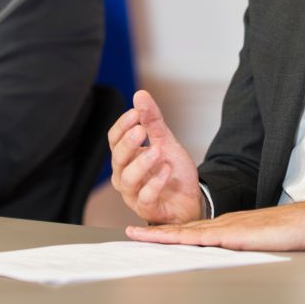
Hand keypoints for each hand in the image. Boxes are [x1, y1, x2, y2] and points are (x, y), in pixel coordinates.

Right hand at [108, 89, 203, 224]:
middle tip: (141, 130)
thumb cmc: (172, 171)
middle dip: (128, 143)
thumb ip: (152, 120)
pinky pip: (146, 197)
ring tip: (157, 151)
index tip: (136, 113)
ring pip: (128, 179)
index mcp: (125, 157)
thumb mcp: (165, 141)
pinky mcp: (147, 209)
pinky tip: (166, 170)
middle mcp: (124, 175)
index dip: (122, 126)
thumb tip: (140, 94)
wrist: (191, 198)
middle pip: (117, 158)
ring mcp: (133, 194)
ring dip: (142, 163)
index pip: (114, 139)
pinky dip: (156, 183)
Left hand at [125, 201, 304, 252]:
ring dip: (160, 234)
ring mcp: (228, 228)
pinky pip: (203, 238)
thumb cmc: (293, 234)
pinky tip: (166, 238)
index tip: (147, 236)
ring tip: (135, 235)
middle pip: (182, 231)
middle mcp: (223, 226)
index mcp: (229, 228)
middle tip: (129, 235)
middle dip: (155, 233)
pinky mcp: (235, 235)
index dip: (168, 234)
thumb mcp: (261, 244)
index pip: (192, 232)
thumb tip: (234, 255)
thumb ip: (245, 247)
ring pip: (186, 232)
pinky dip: (182, 238)